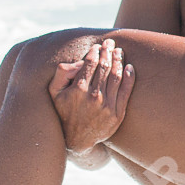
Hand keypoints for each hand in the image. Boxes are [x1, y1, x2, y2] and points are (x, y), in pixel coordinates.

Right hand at [51, 39, 134, 155]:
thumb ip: (62, 73)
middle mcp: (94, 96)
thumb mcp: (53, 93)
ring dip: (119, 60)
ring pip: (116, 76)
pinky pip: (126, 91)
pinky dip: (129, 76)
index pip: (90, 63)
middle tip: (110, 43)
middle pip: (105, 66)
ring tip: (119, 51)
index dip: (95, 51)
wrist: (76, 141)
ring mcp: (107, 105)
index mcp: (78, 89)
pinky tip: (130, 67)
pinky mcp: (117, 114)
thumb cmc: (63, 113)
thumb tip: (79, 62)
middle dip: (108, 51)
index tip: (97, 46)